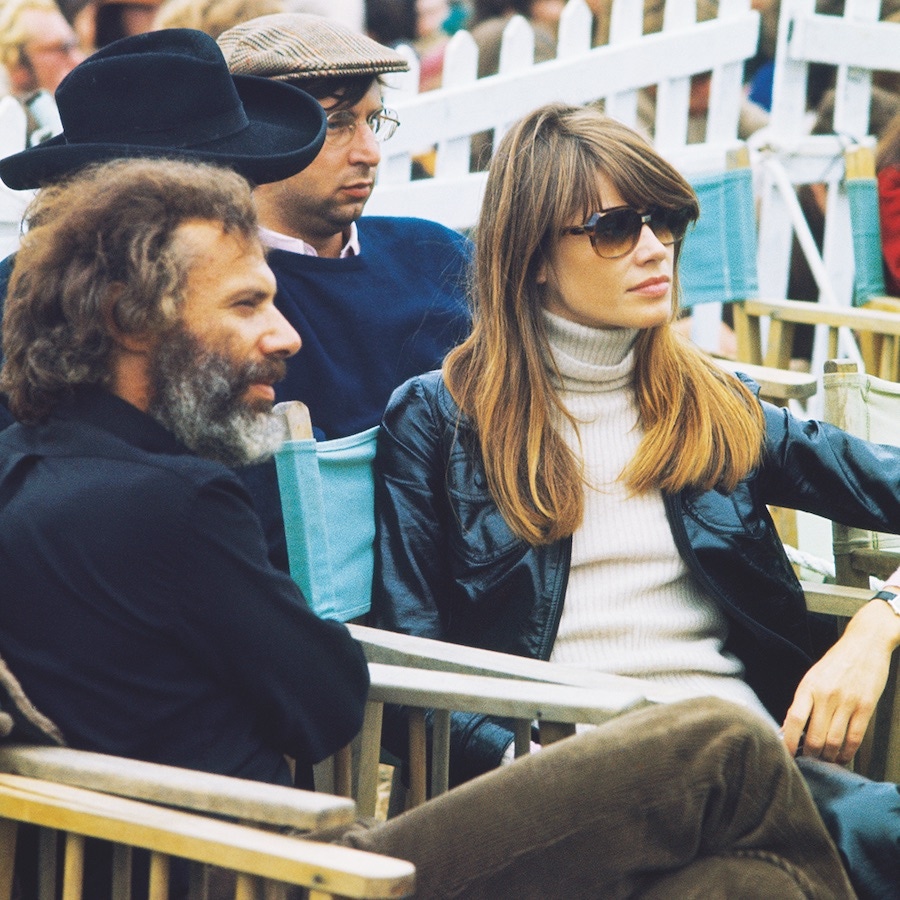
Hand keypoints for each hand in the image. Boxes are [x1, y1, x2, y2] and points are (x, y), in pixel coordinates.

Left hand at [781, 596, 899, 763]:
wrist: (864, 644)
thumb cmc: (836, 662)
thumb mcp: (813, 677)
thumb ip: (803, 701)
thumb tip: (789, 728)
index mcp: (808, 687)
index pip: (793, 720)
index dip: (789, 741)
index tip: (787, 754)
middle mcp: (826, 695)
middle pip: (815, 736)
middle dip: (811, 755)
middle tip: (809, 762)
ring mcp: (847, 702)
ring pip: (834, 741)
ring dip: (829, 757)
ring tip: (825, 761)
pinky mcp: (866, 707)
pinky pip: (855, 737)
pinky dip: (848, 752)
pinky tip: (843, 756)